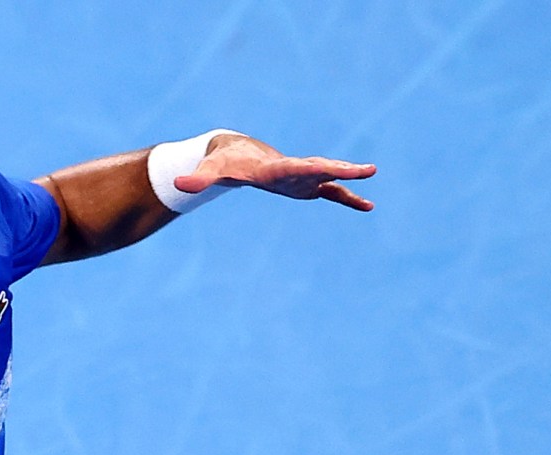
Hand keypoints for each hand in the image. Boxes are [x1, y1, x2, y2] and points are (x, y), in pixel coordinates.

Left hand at [175, 134, 375, 211]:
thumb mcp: (210, 172)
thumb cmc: (221, 162)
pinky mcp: (304, 185)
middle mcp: (292, 170)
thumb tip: (177, 185)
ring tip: (373, 184)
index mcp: (273, 168)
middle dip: (341, 170)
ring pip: (329, 179)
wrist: (233, 152)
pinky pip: (330, 192)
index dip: (308, 170)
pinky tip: (367, 205)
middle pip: (320, 169)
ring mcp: (301, 177)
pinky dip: (347, 197)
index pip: (293, 168)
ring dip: (350, 181)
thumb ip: (197, 179)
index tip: (325, 168)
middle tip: (366, 170)